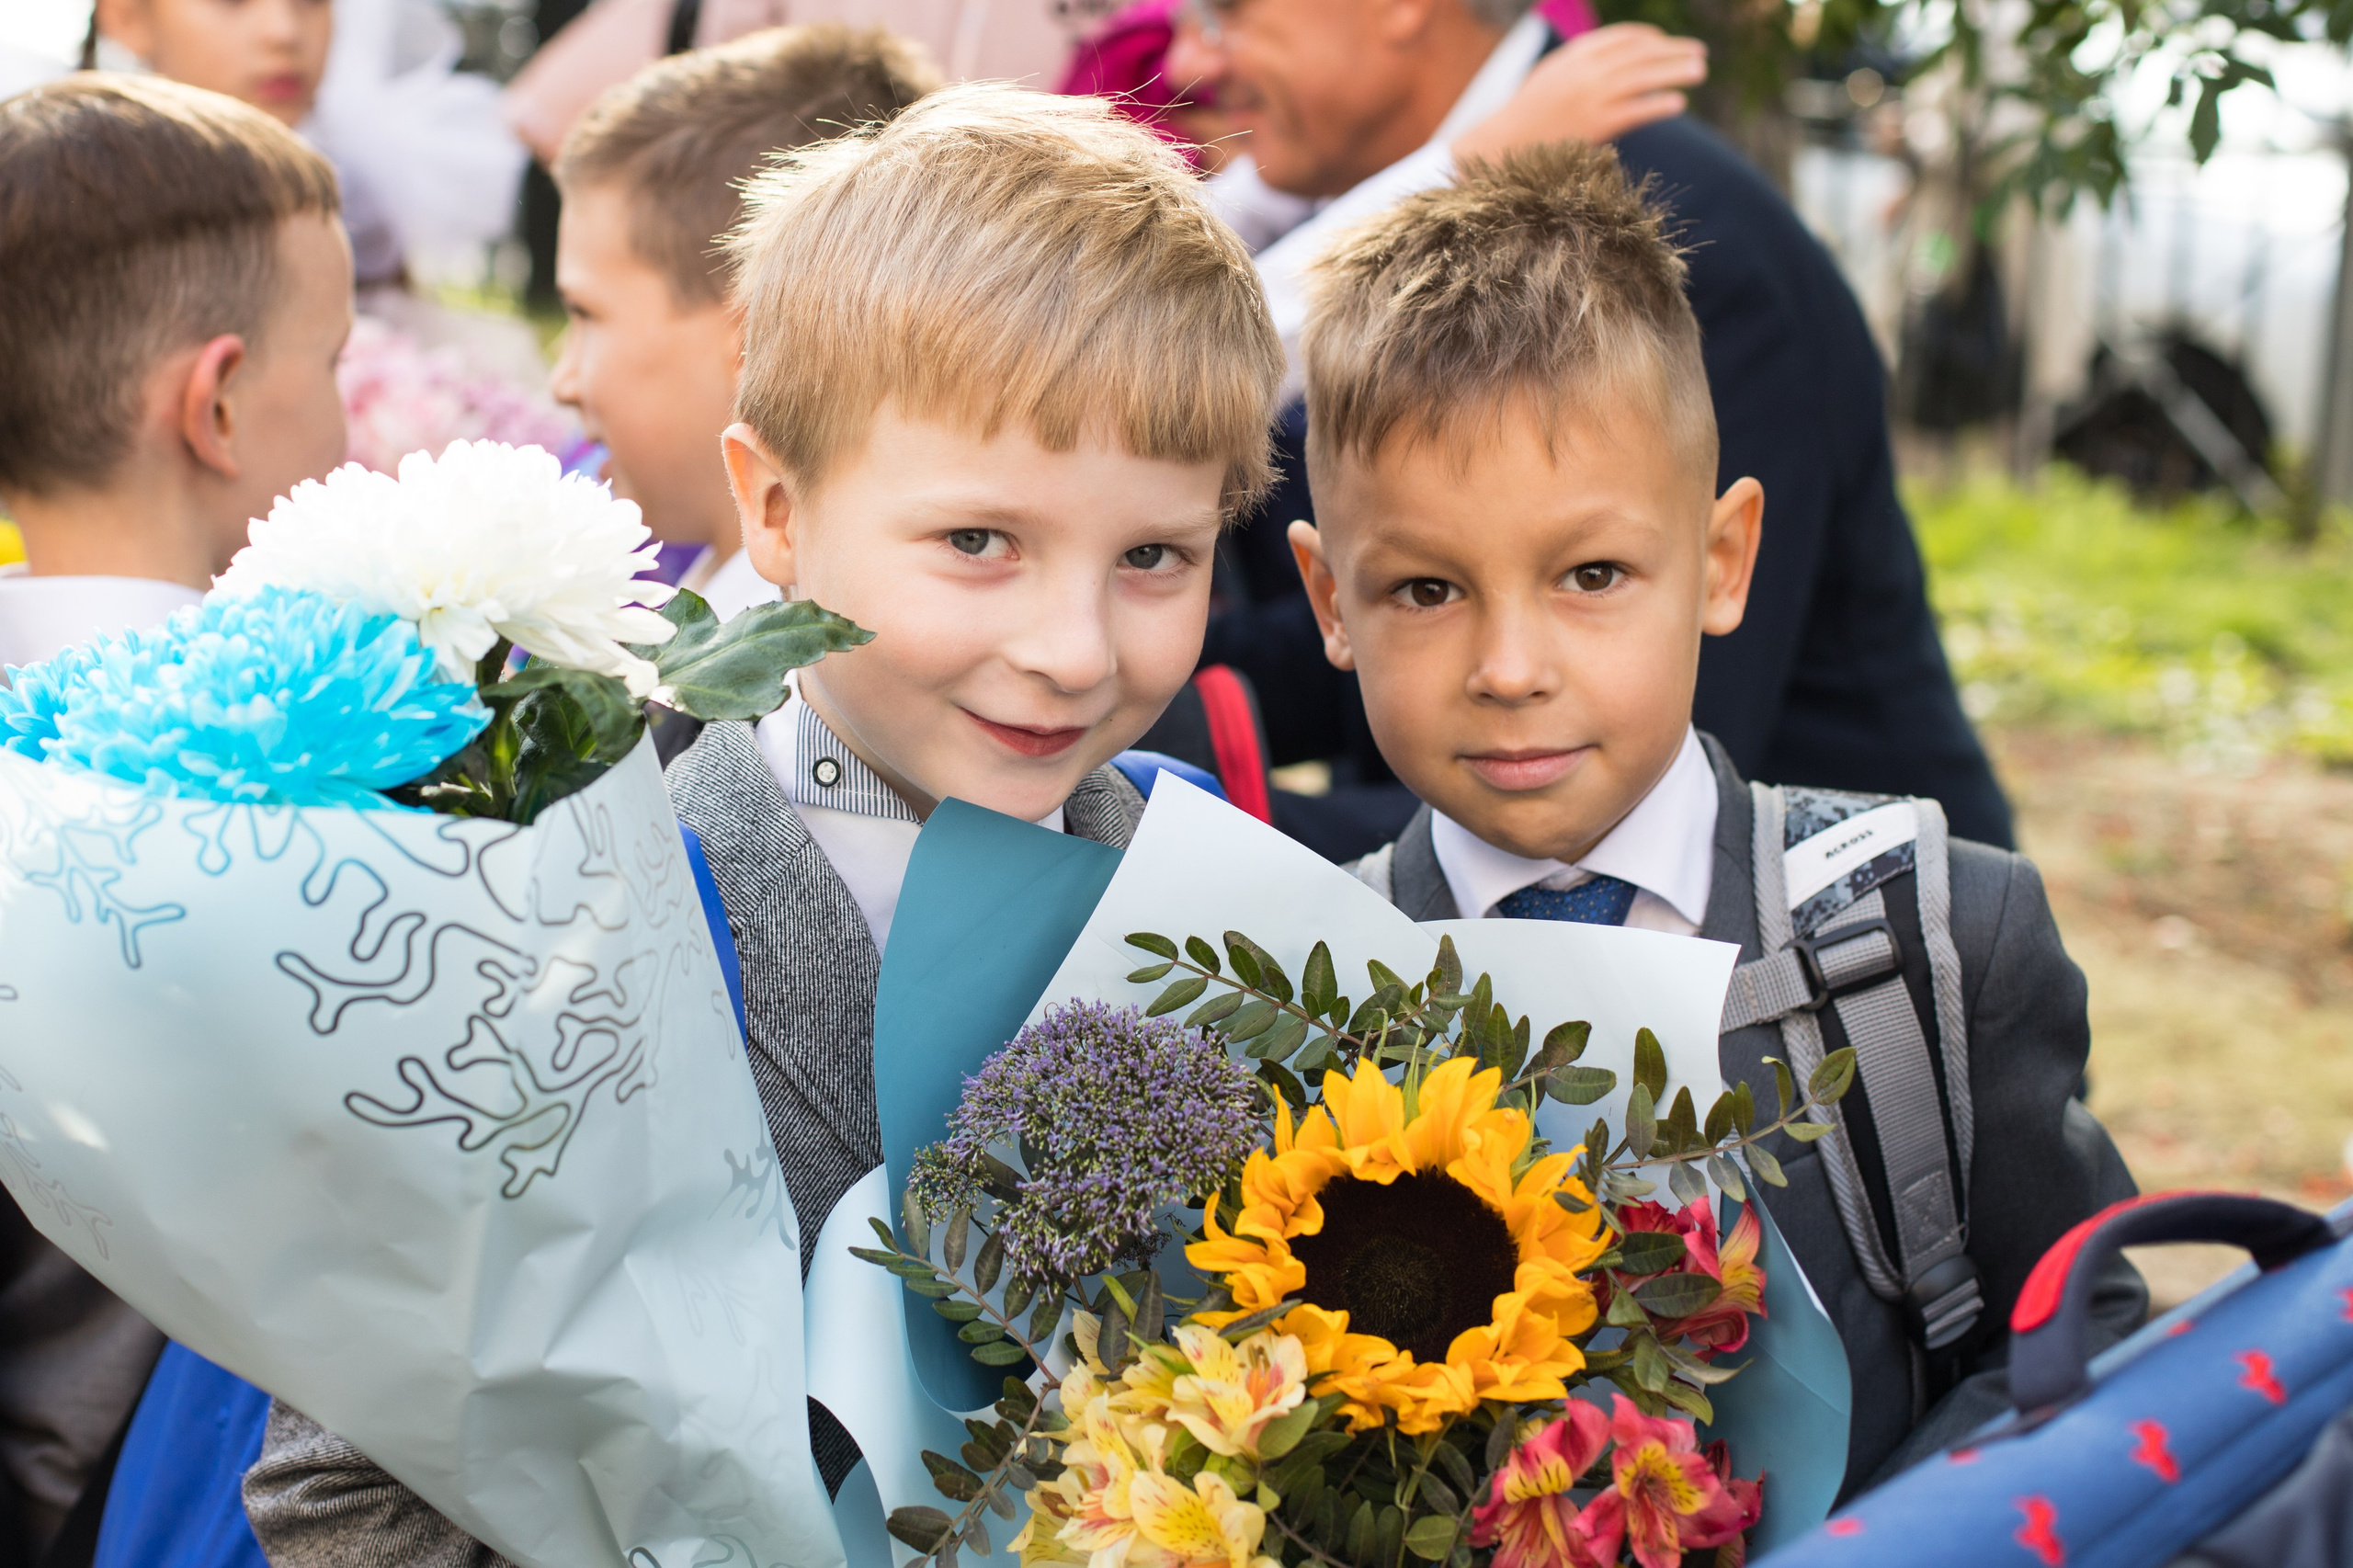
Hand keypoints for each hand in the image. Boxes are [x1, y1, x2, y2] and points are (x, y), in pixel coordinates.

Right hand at [1452, 24, 1708, 162]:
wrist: (1504, 142)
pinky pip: (1637, 110)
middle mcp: (1587, 70)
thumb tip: (1616, 57)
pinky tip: (1678, 103)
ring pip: (1645, 77)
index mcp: (1576, 54)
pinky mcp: (1596, 125)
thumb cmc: (1530, 112)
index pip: (1625, 37)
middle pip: (1642, 53)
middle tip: (1699, 54)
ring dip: (1677, 72)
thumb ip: (1582, 62)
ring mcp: (1592, 97)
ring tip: (1700, 72)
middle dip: (1674, 51)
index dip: (1653, 38)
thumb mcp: (1553, 74)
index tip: (1668, 45)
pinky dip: (1660, 104)